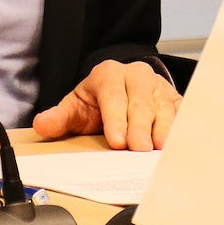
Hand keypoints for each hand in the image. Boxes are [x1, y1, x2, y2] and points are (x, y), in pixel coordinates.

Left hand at [31, 59, 181, 150]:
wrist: (122, 88)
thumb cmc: (97, 102)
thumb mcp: (75, 107)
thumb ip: (59, 118)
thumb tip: (42, 124)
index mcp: (109, 75)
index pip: (113, 97)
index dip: (116, 119)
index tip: (117, 141)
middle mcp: (137, 76)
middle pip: (141, 103)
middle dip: (140, 127)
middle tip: (138, 149)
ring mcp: (159, 86)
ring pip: (163, 106)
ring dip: (163, 127)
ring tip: (160, 147)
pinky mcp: (175, 98)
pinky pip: (181, 111)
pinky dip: (181, 127)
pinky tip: (179, 142)